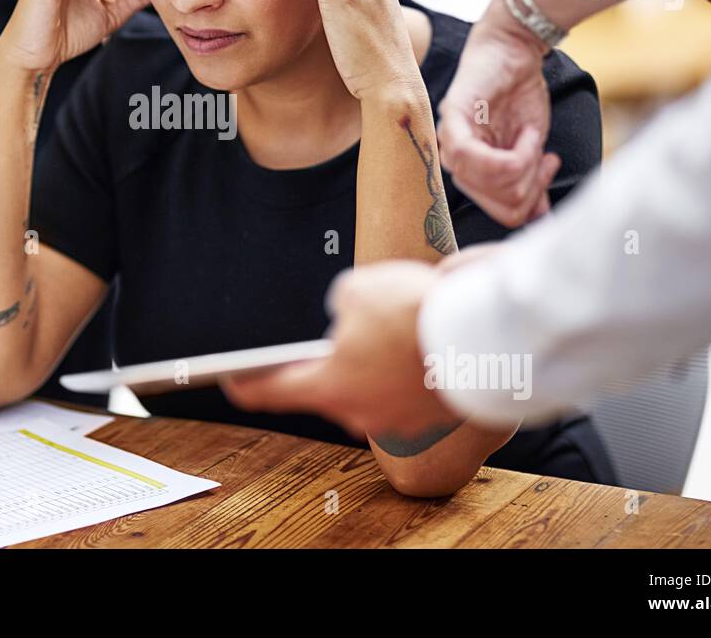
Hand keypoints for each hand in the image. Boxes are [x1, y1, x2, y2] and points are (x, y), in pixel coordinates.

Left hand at [222, 261, 457, 440]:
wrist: (480, 337)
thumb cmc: (410, 313)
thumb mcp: (355, 289)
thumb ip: (339, 304)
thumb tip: (349, 313)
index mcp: (327, 386)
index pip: (267, 392)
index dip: (244, 383)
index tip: (230, 380)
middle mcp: (356, 413)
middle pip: (329, 387)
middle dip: (336, 359)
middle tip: (355, 328)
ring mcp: (395, 422)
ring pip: (372, 390)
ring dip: (377, 365)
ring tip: (397, 330)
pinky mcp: (429, 419)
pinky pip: (407, 393)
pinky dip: (409, 372)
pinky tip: (421, 346)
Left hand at [436, 1, 559, 227]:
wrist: (514, 50)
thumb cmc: (520, 95)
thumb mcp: (532, 147)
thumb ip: (530, 181)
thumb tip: (542, 218)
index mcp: (474, 171)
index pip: (500, 211)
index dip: (531, 201)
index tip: (548, 170)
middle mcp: (457, 160)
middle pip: (499, 203)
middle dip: (531, 185)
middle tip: (546, 157)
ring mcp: (452, 140)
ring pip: (489, 183)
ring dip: (525, 164)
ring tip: (533, 137)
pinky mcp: (452, 119)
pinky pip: (473, 157)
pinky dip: (512, 152)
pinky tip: (527, 134)